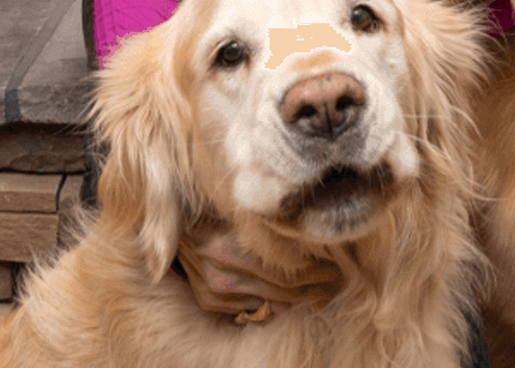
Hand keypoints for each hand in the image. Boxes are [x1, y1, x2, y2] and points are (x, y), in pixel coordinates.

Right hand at [175, 219, 342, 320]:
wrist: (176, 220)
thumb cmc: (217, 205)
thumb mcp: (242, 207)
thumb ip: (270, 225)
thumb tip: (311, 236)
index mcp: (229, 249)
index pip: (288, 273)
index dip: (318, 273)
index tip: (338, 268)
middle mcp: (221, 276)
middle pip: (285, 291)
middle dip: (316, 287)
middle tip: (338, 280)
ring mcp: (214, 293)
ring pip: (272, 303)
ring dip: (301, 298)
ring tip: (323, 289)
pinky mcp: (210, 302)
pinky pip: (253, 308)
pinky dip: (275, 302)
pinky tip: (292, 295)